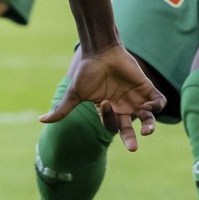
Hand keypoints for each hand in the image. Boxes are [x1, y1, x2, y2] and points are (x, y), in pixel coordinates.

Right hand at [41, 43, 163, 151]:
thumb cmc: (87, 71)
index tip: (104, 103)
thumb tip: (40, 121)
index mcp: (107, 110)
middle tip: (133, 148)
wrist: (101, 51)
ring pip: (147, 118)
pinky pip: (158, 101)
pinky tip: (152, 105)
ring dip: (149, 126)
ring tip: (148, 130)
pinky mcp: (146, 87)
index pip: (111, 124)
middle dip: (130, 139)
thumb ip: (62, 109)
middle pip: (129, 128)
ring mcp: (135, 98)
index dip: (109, 119)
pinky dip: (158, 105)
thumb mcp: (74, 93)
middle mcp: (123, 107)